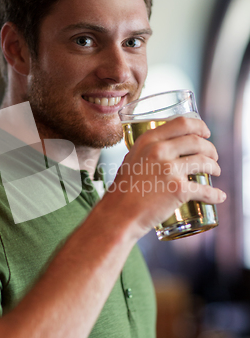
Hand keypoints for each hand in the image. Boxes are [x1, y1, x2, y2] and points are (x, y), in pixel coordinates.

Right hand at [108, 116, 225, 237]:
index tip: (206, 133)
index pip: (181, 123)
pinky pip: (204, 190)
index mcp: (148, 140)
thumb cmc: (122, 191)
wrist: (118, 214)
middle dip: (210, 148)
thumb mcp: (131, 160)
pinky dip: (215, 194)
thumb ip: (146, 151)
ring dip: (215, 167)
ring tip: (216, 172)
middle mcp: (160, 150)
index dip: (199, 126)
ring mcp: (170, 169)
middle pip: (196, 141)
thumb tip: (162, 149)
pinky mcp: (178, 189)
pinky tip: (219, 196)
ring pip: (204, 161)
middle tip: (213, 156)